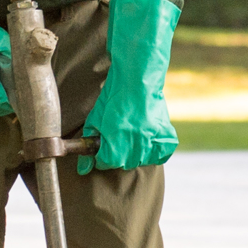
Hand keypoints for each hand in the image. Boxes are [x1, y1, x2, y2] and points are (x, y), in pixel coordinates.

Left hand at [79, 0, 179, 172]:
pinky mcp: (165, 133)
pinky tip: (148, 140)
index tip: (103, 145)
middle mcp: (135, 146)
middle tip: (117, 137)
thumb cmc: (113, 97)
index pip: (106, 163)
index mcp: (115, 144)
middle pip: (124, 163)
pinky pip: (162, 152)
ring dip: (135, 151)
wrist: (137, 78)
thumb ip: (88, 145)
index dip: (101, 154)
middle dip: (117, 153)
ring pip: (142, 159)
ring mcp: (151, 140)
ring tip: (131, 135)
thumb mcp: (95, 120)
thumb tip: (82, 169)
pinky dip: (156, 149)